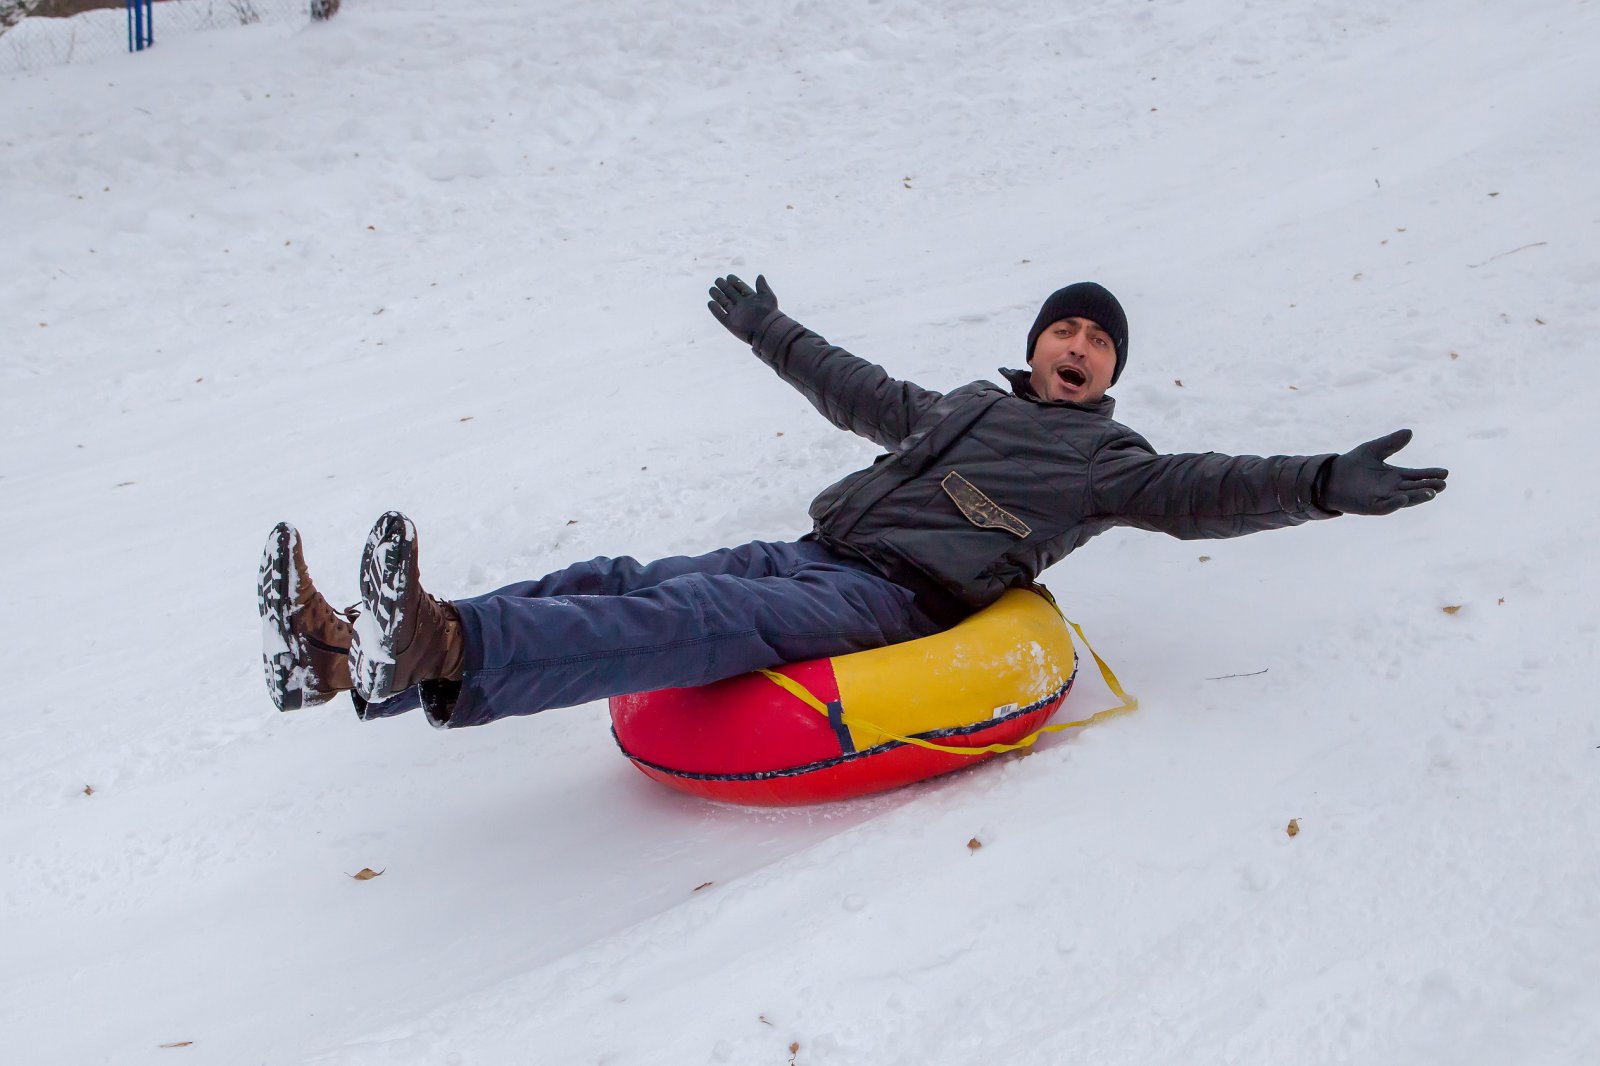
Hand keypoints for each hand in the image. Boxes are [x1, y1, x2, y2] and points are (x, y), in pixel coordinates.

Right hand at [707, 273, 777, 343]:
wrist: (766, 330)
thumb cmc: (769, 313)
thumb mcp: (768, 296)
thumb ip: (762, 286)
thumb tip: (759, 276)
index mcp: (751, 299)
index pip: (741, 288)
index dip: (735, 282)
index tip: (729, 276)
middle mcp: (742, 306)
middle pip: (730, 294)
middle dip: (724, 287)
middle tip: (718, 280)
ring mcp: (736, 314)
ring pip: (724, 303)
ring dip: (717, 296)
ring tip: (712, 289)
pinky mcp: (731, 323)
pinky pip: (721, 316)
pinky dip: (715, 310)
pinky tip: (710, 303)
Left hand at [1320, 429, 1448, 514]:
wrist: (1329, 477)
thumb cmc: (1352, 464)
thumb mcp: (1373, 449)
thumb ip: (1391, 443)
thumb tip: (1409, 431)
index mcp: (1394, 476)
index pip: (1417, 475)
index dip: (1430, 474)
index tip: (1445, 472)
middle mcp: (1392, 488)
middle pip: (1414, 488)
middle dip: (1428, 486)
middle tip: (1442, 484)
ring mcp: (1382, 498)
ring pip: (1404, 499)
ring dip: (1417, 496)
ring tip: (1431, 492)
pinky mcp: (1370, 507)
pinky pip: (1384, 507)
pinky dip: (1394, 504)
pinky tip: (1403, 498)